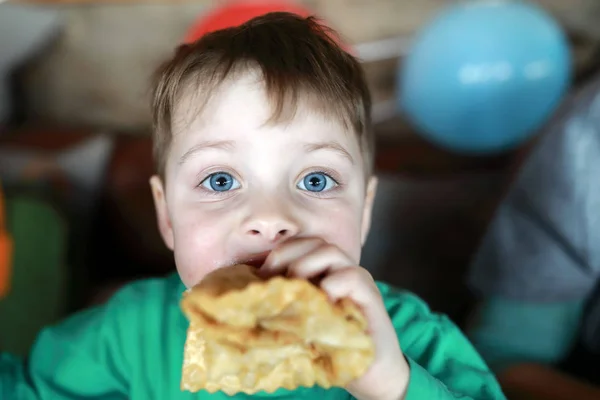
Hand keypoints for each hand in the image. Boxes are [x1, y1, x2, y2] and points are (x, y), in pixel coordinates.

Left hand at [260, 237, 409, 399]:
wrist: (368, 373)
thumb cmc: (330, 346)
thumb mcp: (302, 321)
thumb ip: (286, 303)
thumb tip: (251, 297)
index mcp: (322, 271)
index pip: (299, 244)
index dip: (278, 254)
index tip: (261, 277)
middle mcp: (339, 269)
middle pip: (313, 242)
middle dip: (287, 256)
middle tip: (274, 282)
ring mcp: (356, 279)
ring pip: (330, 251)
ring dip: (306, 266)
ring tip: (297, 291)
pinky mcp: (370, 295)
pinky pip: (351, 276)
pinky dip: (332, 285)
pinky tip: (322, 303)